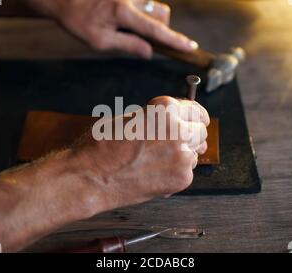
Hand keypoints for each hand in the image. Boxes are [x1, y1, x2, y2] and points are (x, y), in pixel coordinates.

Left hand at [26, 0, 197, 57]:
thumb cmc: (78, 20)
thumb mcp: (100, 40)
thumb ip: (128, 44)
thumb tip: (149, 52)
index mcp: (124, 13)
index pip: (156, 30)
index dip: (175, 40)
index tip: (190, 46)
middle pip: (160, 13)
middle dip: (158, 26)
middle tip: (140, 36)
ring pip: (151, 5)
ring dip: (145, 18)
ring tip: (121, 24)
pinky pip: (140, 1)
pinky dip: (135, 11)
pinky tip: (115, 15)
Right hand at [75, 96, 209, 208]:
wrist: (91, 176)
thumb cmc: (102, 147)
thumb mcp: (130, 119)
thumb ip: (157, 119)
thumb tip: (175, 122)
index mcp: (165, 109)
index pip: (196, 111)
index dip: (194, 118)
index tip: (195, 122)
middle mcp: (178, 129)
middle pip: (200, 132)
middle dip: (190, 136)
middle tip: (175, 144)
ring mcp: (182, 155)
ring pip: (194, 153)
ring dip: (182, 156)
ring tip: (156, 161)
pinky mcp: (182, 178)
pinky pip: (187, 172)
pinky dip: (175, 173)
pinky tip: (154, 173)